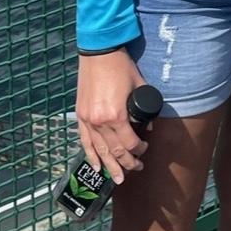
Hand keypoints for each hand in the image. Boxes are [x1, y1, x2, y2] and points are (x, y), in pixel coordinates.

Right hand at [74, 49, 149, 183]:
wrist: (99, 52)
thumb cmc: (121, 66)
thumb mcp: (139, 85)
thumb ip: (145, 107)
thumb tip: (149, 124)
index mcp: (116, 115)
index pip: (129, 143)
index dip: (139, 149)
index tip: (145, 149)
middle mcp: (100, 122)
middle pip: (115, 151)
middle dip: (127, 163)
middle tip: (136, 169)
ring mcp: (88, 120)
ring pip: (99, 151)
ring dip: (109, 166)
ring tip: (118, 179)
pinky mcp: (80, 116)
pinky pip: (85, 142)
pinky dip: (91, 156)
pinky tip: (96, 167)